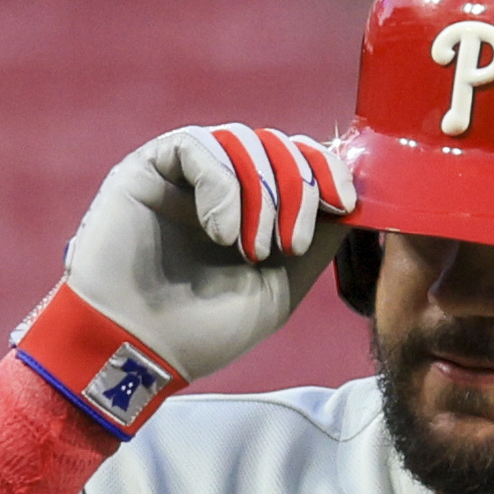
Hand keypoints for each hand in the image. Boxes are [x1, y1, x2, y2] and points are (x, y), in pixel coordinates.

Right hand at [57, 125, 353, 381]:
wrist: (136, 352)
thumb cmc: (203, 333)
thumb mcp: (281, 289)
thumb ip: (318, 243)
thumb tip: (358, 201)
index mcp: (252, 210)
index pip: (299, 161)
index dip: (328, 170)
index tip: (346, 203)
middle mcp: (219, 186)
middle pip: (277, 146)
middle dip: (300, 188)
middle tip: (291, 245)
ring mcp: (183, 176)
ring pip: (242, 141)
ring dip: (263, 194)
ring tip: (253, 250)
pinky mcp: (147, 169)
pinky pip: (196, 146)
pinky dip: (221, 185)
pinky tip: (220, 232)